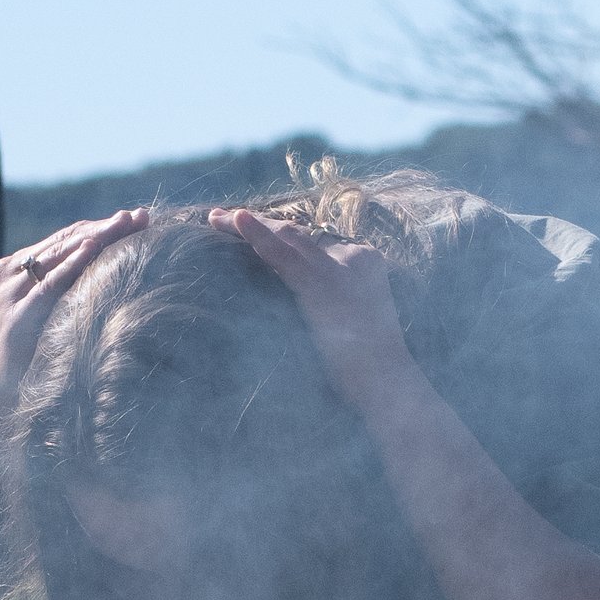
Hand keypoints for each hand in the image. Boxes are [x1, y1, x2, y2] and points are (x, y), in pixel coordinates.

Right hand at [0, 209, 146, 416]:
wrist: (4, 395)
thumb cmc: (34, 354)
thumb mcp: (47, 312)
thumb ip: (65, 287)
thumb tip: (111, 264)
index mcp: (13, 268)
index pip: (64, 238)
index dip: (100, 226)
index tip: (135, 218)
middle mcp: (9, 273)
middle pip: (65, 240)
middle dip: (105, 227)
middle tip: (140, 216)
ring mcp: (10, 290)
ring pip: (60, 252)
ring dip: (97, 236)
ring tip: (126, 223)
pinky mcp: (17, 311)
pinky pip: (51, 282)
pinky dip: (73, 262)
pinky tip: (94, 247)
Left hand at [212, 204, 417, 414]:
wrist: (385, 381)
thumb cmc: (367, 363)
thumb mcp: (352, 314)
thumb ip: (329, 292)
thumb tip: (295, 286)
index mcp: (364, 259)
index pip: (313, 237)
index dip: (278, 229)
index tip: (250, 224)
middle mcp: (353, 255)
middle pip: (297, 232)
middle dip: (259, 224)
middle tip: (221, 219)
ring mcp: (338, 267)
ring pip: (286, 236)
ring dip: (246, 226)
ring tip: (215, 219)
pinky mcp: (321, 284)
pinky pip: (282, 256)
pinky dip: (257, 236)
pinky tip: (237, 219)